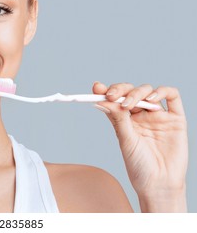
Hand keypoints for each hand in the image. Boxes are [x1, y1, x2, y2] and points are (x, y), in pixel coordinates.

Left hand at [93, 82, 187, 211]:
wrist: (159, 184)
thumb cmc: (140, 166)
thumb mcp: (125, 140)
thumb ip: (118, 119)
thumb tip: (103, 100)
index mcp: (125, 120)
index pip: (115, 100)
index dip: (106, 91)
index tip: (97, 88)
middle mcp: (141, 115)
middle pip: (130, 92)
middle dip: (120, 90)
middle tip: (112, 96)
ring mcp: (158, 116)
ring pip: (148, 91)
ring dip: (136, 93)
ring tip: (129, 104)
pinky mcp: (176, 119)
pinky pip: (172, 96)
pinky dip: (161, 92)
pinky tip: (151, 99)